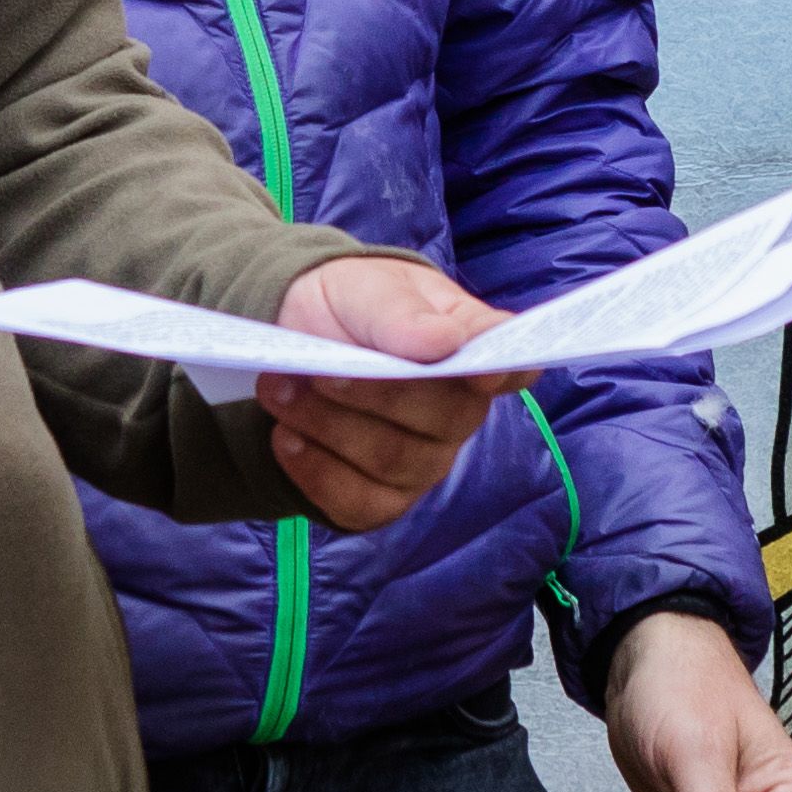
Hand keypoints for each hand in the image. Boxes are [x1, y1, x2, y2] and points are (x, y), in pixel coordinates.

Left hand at [263, 255, 504, 529]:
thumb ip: (399, 311)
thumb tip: (443, 342)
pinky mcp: (381, 500)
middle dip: (371, 395)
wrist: (289, 345)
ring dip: (328, 426)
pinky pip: (358, 503)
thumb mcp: (362, 289)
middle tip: (314, 370)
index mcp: (468, 345)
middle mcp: (459, 412)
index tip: (483, 375)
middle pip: (441, 419)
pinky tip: (285, 438)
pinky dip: (315, 470)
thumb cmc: (346, 308)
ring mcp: (424, 461)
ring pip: (392, 461)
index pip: (513, 365)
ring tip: (279, 389)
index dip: (508, 372)